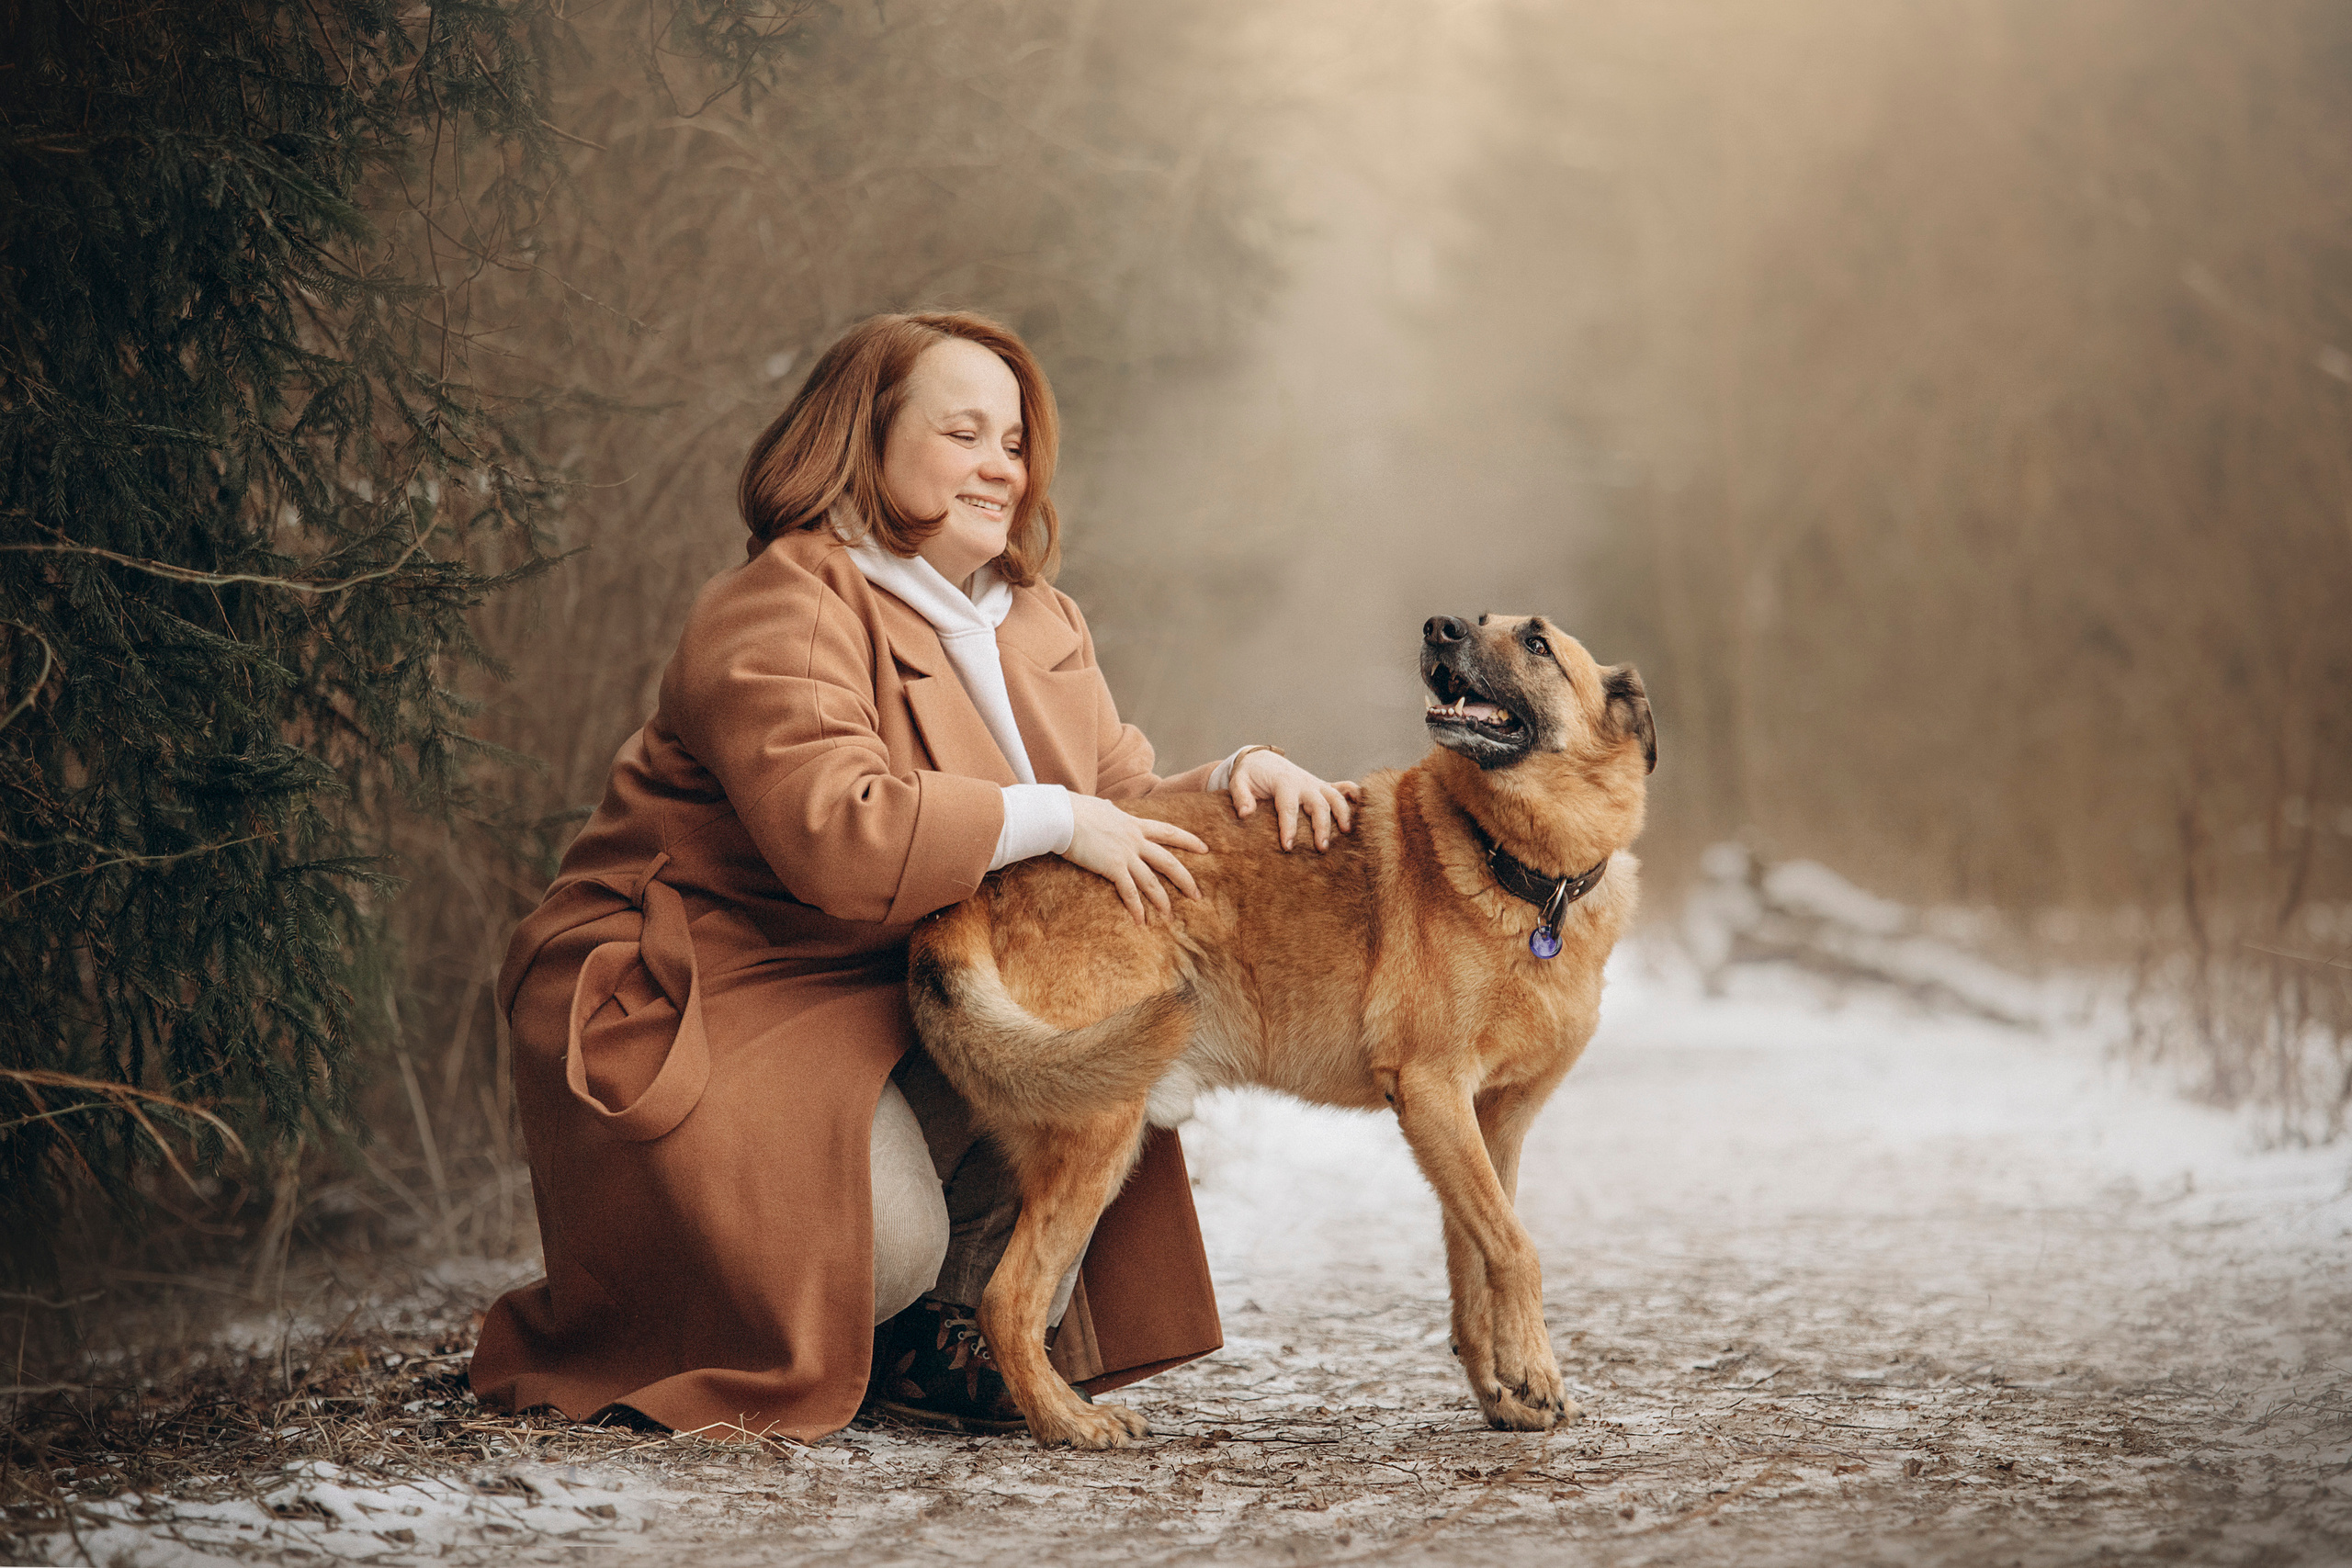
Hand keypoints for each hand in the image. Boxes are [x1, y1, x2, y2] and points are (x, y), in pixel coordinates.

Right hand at [1061, 794, 1206, 925]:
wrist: (1063, 815)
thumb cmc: (1075, 810)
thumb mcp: (1100, 807)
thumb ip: (1109, 809)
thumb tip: (1109, 805)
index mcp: (1133, 824)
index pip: (1168, 831)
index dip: (1188, 840)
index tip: (1204, 848)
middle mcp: (1134, 839)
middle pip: (1168, 861)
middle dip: (1185, 879)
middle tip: (1197, 895)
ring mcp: (1125, 854)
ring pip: (1151, 880)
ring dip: (1162, 900)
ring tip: (1169, 916)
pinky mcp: (1112, 867)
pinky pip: (1129, 891)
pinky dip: (1136, 907)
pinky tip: (1141, 921)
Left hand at [1228, 749, 1363, 851]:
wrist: (1262, 760)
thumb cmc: (1250, 775)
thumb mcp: (1239, 781)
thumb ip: (1241, 796)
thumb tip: (1246, 814)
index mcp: (1284, 783)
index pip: (1288, 807)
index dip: (1288, 827)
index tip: (1287, 847)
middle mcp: (1304, 783)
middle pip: (1318, 804)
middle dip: (1321, 826)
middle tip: (1321, 849)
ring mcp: (1316, 784)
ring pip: (1335, 797)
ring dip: (1343, 814)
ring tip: (1346, 833)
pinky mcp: (1322, 786)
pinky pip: (1344, 788)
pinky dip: (1356, 795)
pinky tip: (1364, 809)